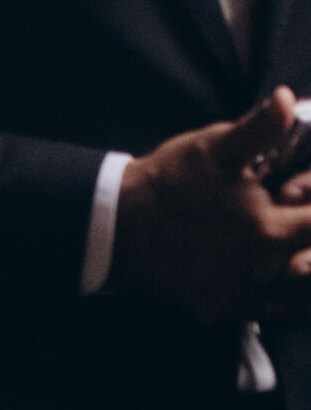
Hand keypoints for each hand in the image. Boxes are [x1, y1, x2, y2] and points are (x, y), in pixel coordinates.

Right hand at [112, 86, 310, 321]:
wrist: (118, 220)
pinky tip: (261, 280)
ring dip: (290, 270)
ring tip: (287, 254)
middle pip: (307, 263)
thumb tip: (290, 99)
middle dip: (304, 240)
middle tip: (290, 216)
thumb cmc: (171, 179)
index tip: (296, 193)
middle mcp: (259, 269)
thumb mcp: (216, 146)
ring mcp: (236, 293)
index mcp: (268, 229)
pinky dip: (265, 298)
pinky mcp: (214, 307)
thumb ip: (261, 129)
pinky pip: (255, 310)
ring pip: (286, 293)